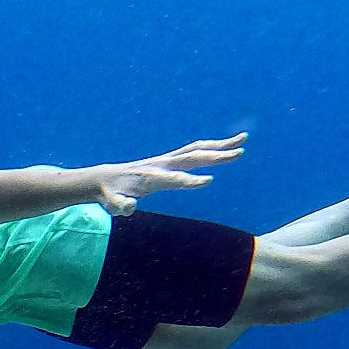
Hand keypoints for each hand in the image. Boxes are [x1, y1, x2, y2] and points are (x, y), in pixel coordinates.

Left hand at [91, 133, 246, 215]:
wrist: (105, 178)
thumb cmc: (111, 195)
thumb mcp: (112, 204)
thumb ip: (120, 206)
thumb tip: (128, 208)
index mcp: (151, 177)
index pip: (174, 179)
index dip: (189, 181)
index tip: (208, 181)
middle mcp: (162, 165)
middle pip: (192, 158)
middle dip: (216, 156)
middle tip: (239, 153)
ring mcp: (167, 160)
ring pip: (197, 150)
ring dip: (220, 145)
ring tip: (243, 140)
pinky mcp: (170, 160)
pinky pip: (194, 151)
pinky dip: (211, 147)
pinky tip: (226, 146)